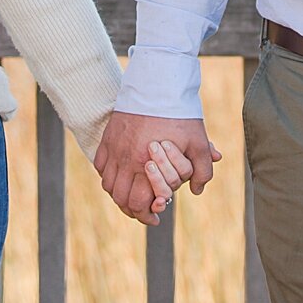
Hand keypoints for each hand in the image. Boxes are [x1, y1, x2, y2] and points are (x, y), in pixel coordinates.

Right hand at [94, 111, 221, 224]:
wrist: (157, 85)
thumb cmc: (180, 114)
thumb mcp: (198, 141)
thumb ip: (202, 170)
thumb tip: (197, 191)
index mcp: (146, 164)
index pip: (140, 203)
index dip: (147, 216)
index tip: (156, 218)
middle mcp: (126, 159)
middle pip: (121, 198)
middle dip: (133, 210)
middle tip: (144, 212)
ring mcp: (114, 148)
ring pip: (108, 185)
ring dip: (119, 195)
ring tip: (131, 197)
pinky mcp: (108, 137)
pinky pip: (100, 165)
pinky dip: (107, 176)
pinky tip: (119, 176)